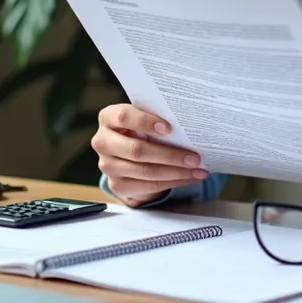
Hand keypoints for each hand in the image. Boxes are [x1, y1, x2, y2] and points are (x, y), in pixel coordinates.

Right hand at [90, 104, 208, 206]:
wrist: (125, 153)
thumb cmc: (140, 129)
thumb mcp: (143, 119)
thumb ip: (156, 119)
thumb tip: (187, 126)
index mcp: (108, 118)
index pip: (124, 117)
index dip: (146, 122)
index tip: (169, 128)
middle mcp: (102, 142)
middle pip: (136, 150)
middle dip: (170, 154)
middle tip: (195, 157)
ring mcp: (107, 166)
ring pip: (146, 171)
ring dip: (177, 172)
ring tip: (198, 169)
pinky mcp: (117, 185)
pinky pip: (149, 186)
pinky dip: (173, 182)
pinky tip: (189, 177)